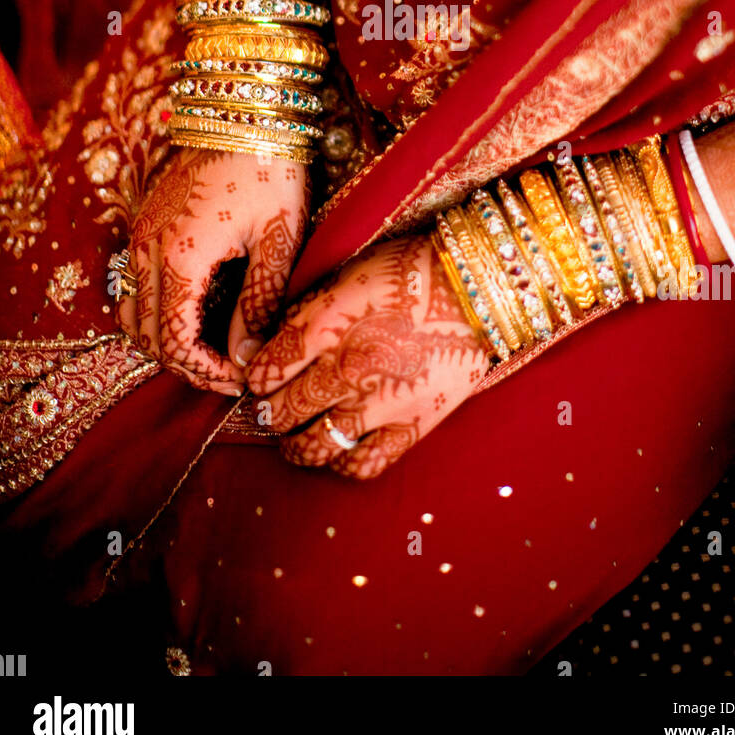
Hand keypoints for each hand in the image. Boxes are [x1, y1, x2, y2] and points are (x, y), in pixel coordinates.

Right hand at [120, 147, 308, 393]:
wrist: (243, 110)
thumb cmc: (269, 171)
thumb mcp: (276, 240)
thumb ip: (257, 302)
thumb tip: (245, 358)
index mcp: (180, 258)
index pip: (175, 343)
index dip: (204, 372)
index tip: (238, 378)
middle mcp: (147, 250)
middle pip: (147, 335)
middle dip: (186, 363)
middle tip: (228, 372)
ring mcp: (140, 234)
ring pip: (132, 312)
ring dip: (163, 339)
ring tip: (209, 348)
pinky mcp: (144, 221)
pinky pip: (133, 283)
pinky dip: (154, 310)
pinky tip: (194, 309)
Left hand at [244, 235, 490, 476]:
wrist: (478, 287)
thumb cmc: (410, 271)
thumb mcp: (347, 276)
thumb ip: (304, 313)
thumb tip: (260, 346)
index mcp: (327, 325)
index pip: (266, 370)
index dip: (255, 378)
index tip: (260, 378)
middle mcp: (348, 368)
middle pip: (282, 411)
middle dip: (268, 413)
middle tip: (271, 410)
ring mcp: (381, 401)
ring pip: (314, 444)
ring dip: (296, 445)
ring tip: (296, 438)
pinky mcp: (413, 424)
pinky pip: (363, 463)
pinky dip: (341, 462)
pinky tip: (339, 448)